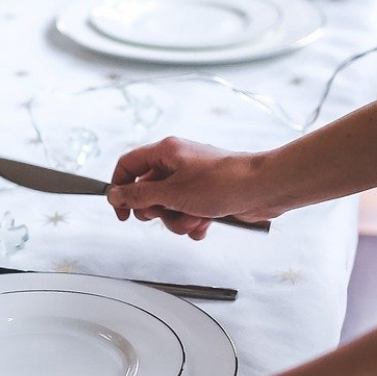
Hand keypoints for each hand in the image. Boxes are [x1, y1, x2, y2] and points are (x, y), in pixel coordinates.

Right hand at [106, 138, 285, 239]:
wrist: (262, 189)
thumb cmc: (222, 183)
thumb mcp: (172, 193)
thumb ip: (139, 196)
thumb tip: (114, 194)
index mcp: (166, 152)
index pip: (128, 165)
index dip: (120, 189)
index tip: (122, 212)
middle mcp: (178, 164)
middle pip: (148, 192)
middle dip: (157, 211)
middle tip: (167, 212)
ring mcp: (193, 181)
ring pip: (168, 208)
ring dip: (178, 221)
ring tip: (195, 218)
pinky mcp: (207, 196)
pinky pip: (187, 214)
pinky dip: (194, 223)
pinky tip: (206, 223)